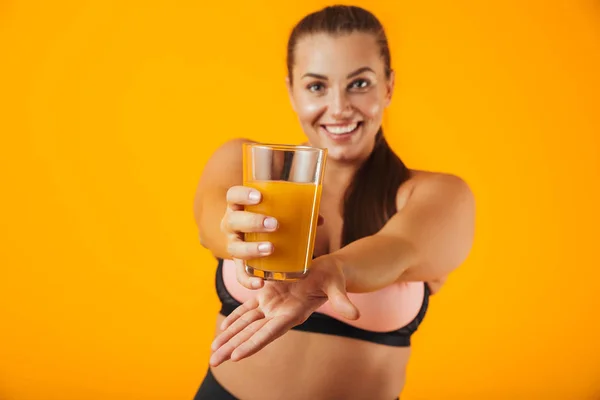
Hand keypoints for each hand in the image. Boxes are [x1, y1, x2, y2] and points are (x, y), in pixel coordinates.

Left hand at [209, 255, 358, 366]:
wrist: (329, 271)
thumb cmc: (333, 277)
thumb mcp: (336, 286)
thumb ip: (342, 301)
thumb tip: (355, 315)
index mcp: (292, 314)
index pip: (269, 332)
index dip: (252, 344)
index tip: (235, 357)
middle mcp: (280, 314)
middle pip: (251, 333)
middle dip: (231, 347)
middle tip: (213, 361)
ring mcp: (272, 305)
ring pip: (245, 324)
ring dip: (228, 336)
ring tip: (212, 351)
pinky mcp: (268, 295)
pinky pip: (248, 309)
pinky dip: (235, 318)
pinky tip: (223, 327)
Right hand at [220, 185, 324, 290]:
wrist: (253, 237)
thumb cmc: (267, 218)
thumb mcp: (277, 211)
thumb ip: (296, 211)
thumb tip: (319, 219)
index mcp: (239, 207)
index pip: (233, 196)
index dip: (242, 195)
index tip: (259, 196)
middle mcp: (232, 225)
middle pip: (233, 221)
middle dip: (253, 222)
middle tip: (274, 224)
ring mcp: (234, 245)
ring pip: (234, 248)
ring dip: (252, 249)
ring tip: (271, 248)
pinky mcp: (239, 264)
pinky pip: (240, 274)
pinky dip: (248, 280)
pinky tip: (260, 282)